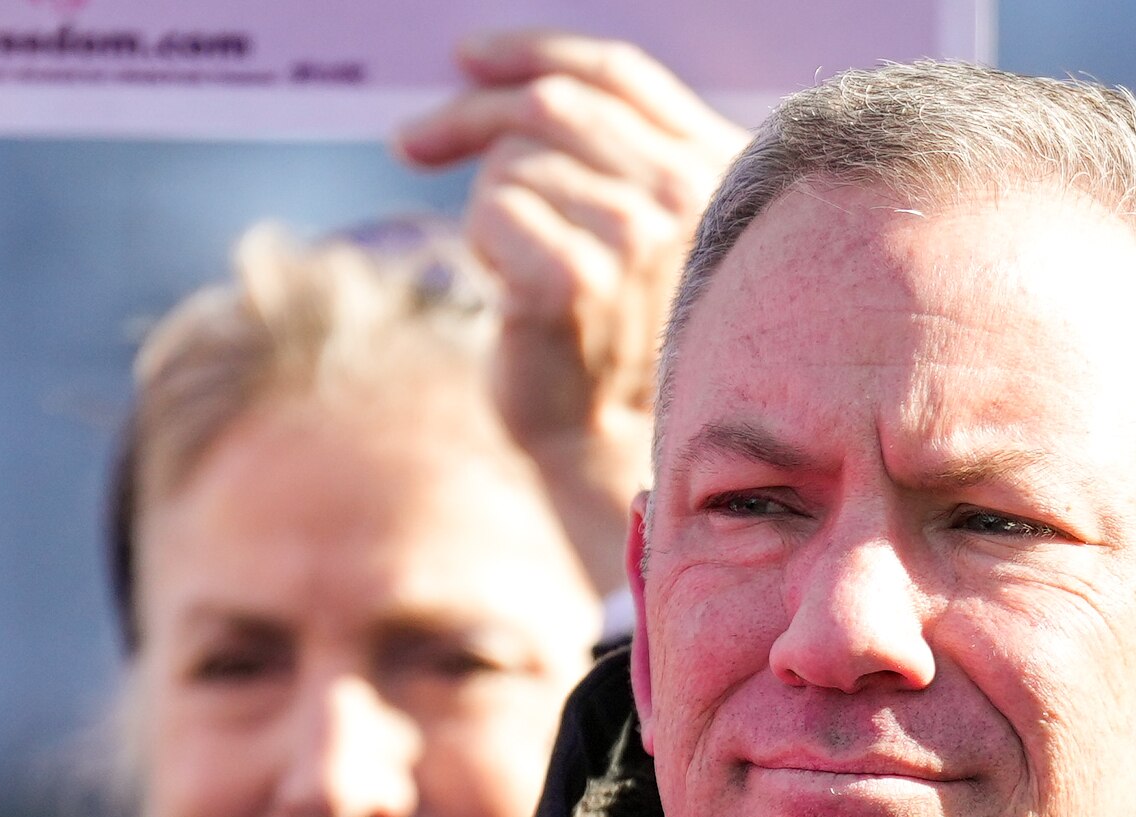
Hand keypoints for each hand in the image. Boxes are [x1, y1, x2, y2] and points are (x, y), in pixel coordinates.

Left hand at [398, 33, 746, 595]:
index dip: (534, 52)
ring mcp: (639, 237)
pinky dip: (479, 245)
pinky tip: (506, 289)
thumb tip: (496, 75)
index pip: (619, 76)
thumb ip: (612, 148)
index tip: (469, 58)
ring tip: (513, 267)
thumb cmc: (615, 337)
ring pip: (514, 160)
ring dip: (487, 206)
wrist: (609, 445)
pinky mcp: (578, 278)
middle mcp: (691, 197)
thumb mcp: (636, 224)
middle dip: (469, 117)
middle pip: (553, 106)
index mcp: (720, 171)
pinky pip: (491, 210)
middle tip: (414, 143)